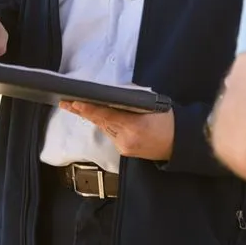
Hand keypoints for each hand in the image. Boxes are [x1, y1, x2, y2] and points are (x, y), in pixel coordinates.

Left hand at [60, 101, 174, 160]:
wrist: (179, 143)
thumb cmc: (167, 119)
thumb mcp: (152, 104)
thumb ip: (132, 99)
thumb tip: (113, 93)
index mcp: (134, 125)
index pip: (107, 116)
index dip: (89, 109)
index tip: (75, 103)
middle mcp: (126, 139)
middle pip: (101, 122)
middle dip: (83, 112)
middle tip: (65, 102)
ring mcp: (125, 147)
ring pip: (104, 128)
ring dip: (92, 117)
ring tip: (75, 106)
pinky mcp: (125, 151)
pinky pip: (111, 134)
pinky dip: (105, 124)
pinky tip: (96, 116)